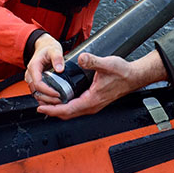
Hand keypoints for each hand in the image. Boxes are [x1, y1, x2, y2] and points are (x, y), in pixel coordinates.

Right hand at [24, 33, 64, 104]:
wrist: (44, 46)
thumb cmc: (48, 48)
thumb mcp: (55, 49)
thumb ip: (57, 58)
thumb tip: (60, 69)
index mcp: (33, 67)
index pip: (38, 83)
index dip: (48, 91)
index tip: (58, 93)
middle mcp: (30, 74)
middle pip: (36, 91)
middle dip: (48, 98)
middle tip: (60, 100)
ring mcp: (31, 79)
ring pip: (36, 94)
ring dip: (46, 100)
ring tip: (58, 102)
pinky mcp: (35, 82)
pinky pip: (37, 93)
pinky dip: (44, 98)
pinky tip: (53, 101)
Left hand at [37, 50, 167, 119]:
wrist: (134, 76)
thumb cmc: (123, 73)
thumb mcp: (107, 64)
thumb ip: (92, 61)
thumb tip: (81, 58)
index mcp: (92, 100)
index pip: (68, 110)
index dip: (52, 110)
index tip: (41, 107)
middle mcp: (92, 105)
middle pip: (67, 114)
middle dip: (52, 110)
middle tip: (39, 104)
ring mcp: (93, 104)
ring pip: (72, 111)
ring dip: (58, 108)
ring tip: (46, 102)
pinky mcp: (94, 100)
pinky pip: (76, 107)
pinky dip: (66, 105)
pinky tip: (62, 97)